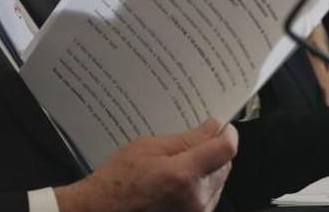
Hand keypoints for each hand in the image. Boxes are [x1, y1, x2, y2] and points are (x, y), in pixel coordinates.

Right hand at [53, 118, 237, 211]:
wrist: (103, 210)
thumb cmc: (118, 181)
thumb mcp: (147, 148)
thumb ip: (186, 139)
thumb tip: (213, 127)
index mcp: (184, 175)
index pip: (225, 148)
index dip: (225, 132)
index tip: (220, 125)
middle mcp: (196, 198)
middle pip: (224, 165)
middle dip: (212, 150)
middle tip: (188, 143)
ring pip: (218, 181)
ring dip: (207, 169)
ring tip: (177, 164)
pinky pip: (209, 196)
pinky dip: (199, 184)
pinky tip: (176, 180)